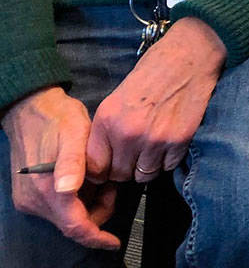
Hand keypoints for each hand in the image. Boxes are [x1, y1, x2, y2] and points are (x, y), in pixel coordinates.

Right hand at [2, 87, 119, 249]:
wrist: (31, 109)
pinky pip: (59, 207)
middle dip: (97, 212)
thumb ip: (73, 162)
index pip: (74, 226)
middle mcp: (34, 200)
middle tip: (112, 186)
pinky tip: (88, 178)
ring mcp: (30, 199)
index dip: (96, 236)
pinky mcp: (30, 194)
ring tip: (101, 178)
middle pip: (72, 223)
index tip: (114, 242)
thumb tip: (68, 190)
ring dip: (88, 204)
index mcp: (47, 189)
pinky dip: (77, 199)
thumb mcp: (75, 133)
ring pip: (67, 216)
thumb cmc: (59, 119)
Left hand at [87, 17, 225, 184]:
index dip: (101, 170)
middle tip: (135, 155)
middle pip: (119, 174)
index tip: (110, 166)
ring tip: (153, 148)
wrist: (190, 55)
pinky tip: (169, 141)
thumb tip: (103, 160)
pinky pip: (167, 167)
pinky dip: (168, 160)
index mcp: (107, 119)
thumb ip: (108, 129)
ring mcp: (154, 138)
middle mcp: (127, 132)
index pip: (94, 167)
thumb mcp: (118, 97)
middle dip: (125, 168)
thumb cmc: (154, 71)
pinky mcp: (179, 140)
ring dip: (147, 166)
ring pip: (143, 175)